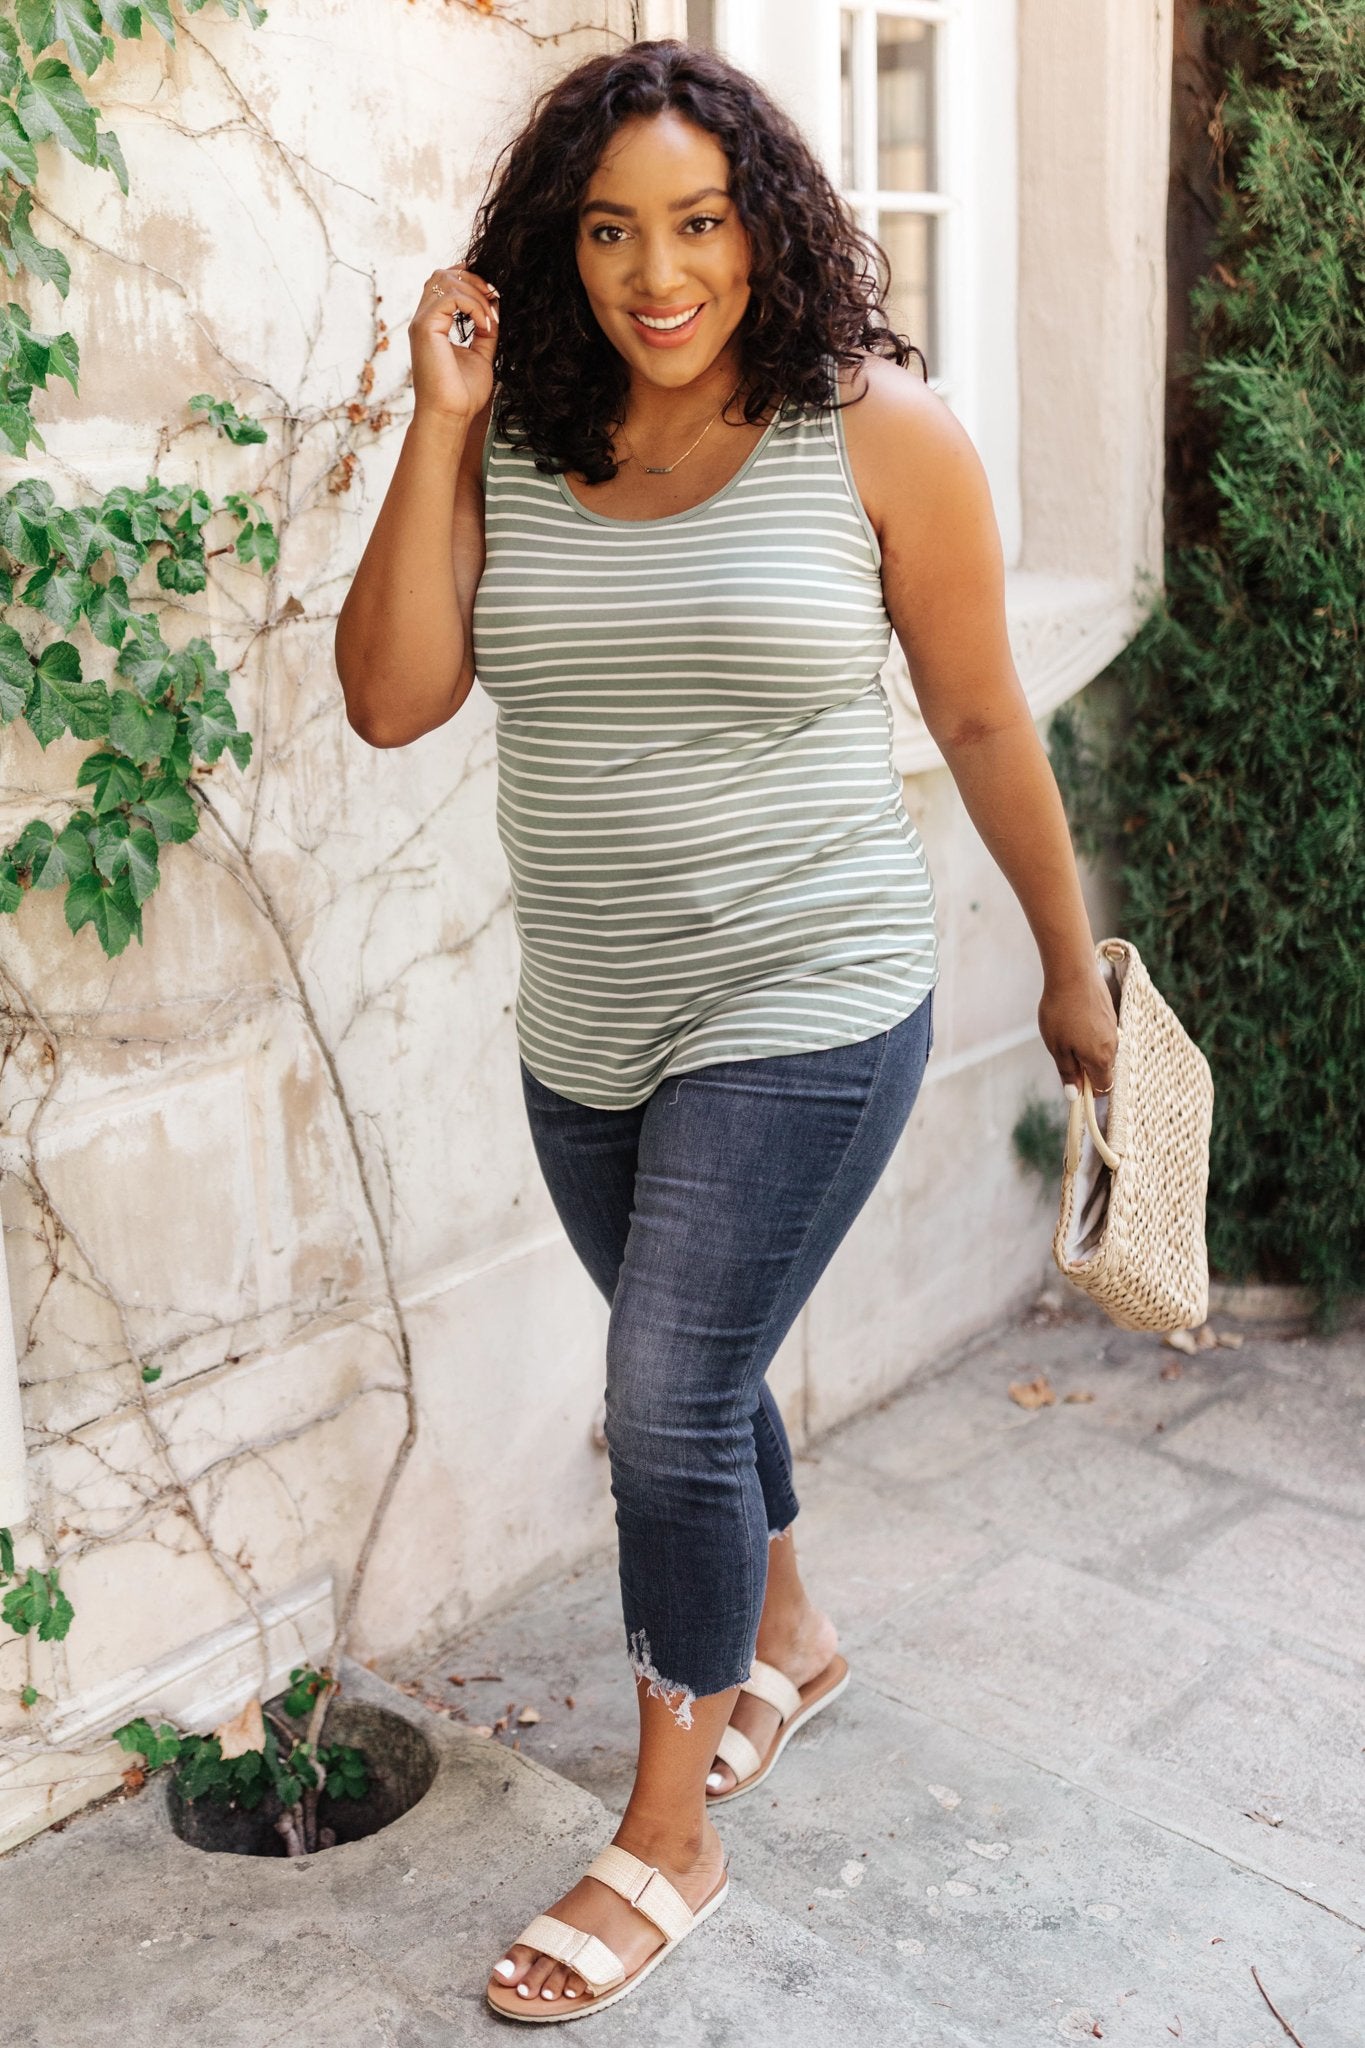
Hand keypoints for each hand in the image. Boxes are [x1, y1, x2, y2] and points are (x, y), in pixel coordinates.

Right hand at [409, 261, 498, 422]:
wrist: (451, 415)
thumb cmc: (463, 394)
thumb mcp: (481, 355)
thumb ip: (484, 330)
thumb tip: (495, 306)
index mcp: (433, 324)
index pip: (445, 282)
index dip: (469, 278)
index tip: (493, 296)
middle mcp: (424, 319)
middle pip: (443, 274)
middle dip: (474, 279)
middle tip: (494, 300)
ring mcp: (422, 322)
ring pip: (446, 280)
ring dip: (476, 294)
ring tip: (491, 320)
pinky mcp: (424, 327)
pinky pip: (451, 297)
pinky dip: (474, 306)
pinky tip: (485, 326)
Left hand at [1038, 960, 1118, 1096]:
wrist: (1073, 973)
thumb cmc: (1061, 1012)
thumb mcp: (1057, 1048)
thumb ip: (1068, 1073)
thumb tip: (1074, 1095)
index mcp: (1101, 1059)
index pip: (1103, 1087)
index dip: (1089, 1092)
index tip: (1073, 1085)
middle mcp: (1113, 1047)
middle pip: (1103, 1070)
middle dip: (1085, 1070)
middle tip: (1062, 1055)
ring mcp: (1113, 1030)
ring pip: (1102, 1051)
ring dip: (1086, 1051)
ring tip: (1065, 1033)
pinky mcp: (1110, 1015)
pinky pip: (1101, 1035)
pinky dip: (1089, 1034)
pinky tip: (1073, 1019)